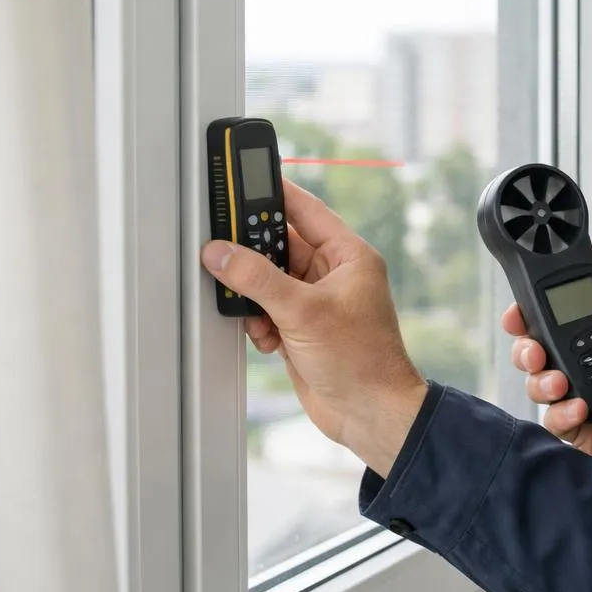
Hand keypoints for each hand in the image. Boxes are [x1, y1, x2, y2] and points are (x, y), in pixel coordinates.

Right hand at [199, 180, 428, 477]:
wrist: (369, 414)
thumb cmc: (362, 360)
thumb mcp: (304, 312)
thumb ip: (258, 279)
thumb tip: (222, 252)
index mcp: (348, 256)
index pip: (306, 210)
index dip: (274, 192)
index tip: (242, 178)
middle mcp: (333, 274)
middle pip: (279, 246)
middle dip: (253, 255)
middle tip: (224, 251)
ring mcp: (316, 302)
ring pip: (267, 280)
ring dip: (254, 296)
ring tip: (255, 313)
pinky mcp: (301, 329)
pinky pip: (267, 310)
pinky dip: (260, 322)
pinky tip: (270, 339)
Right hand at [504, 246, 591, 486]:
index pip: (552, 317)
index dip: (528, 313)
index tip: (519, 311)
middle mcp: (584, 362)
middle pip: (533, 349)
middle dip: (524, 348)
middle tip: (534, 351)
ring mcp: (581, 394)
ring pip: (537, 384)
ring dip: (540, 381)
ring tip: (560, 384)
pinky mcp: (582, 427)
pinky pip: (554, 420)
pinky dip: (562, 414)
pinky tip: (581, 409)